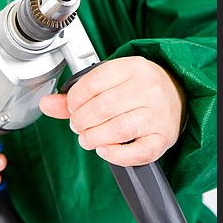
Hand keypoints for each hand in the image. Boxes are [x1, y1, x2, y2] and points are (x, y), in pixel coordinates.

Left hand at [39, 57, 185, 166]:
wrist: (178, 93)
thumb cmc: (137, 87)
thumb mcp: (109, 80)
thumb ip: (77, 94)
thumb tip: (45, 104)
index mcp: (132, 67)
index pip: (91, 84)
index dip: (74, 100)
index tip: (72, 107)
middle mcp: (147, 88)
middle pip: (101, 109)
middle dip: (80, 122)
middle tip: (78, 126)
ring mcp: (157, 114)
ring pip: (118, 130)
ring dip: (93, 138)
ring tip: (88, 138)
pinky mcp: (164, 138)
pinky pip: (138, 152)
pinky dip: (116, 155)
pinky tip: (105, 149)